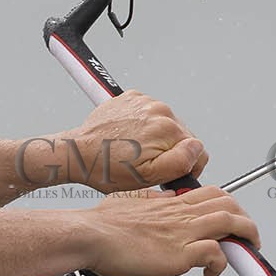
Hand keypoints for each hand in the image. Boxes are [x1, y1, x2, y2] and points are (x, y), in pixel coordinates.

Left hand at [61, 90, 209, 193]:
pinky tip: (128, 139)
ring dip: (156, 139)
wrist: (77, 153)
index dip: (187, 166)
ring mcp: (145, 101)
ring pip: (166, 125)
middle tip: (146, 163)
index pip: (197, 148)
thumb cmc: (107, 168)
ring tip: (134, 151)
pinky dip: (143, 126)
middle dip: (169, 152)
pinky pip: (149, 114)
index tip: (170, 174)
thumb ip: (180, 163)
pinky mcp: (132, 98)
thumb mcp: (148, 178)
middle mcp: (160, 109)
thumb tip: (196, 149)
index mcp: (168, 128)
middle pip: (182, 136)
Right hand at [85, 185, 257, 275]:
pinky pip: (216, 254)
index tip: (229, 220)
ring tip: (245, 252)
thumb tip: (166, 199)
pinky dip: (220, 265)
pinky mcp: (180, 254)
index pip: (212, 194)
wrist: (89, 235)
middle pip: (230, 204)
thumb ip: (152, 202)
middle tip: (247, 237)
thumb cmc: (101, 224)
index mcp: (170, 202)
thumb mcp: (129, 202)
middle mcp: (181, 214)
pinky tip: (210, 274)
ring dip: (246, 237)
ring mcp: (183, 232)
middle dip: (245, 219)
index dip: (227, 204)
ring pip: (232, 223)